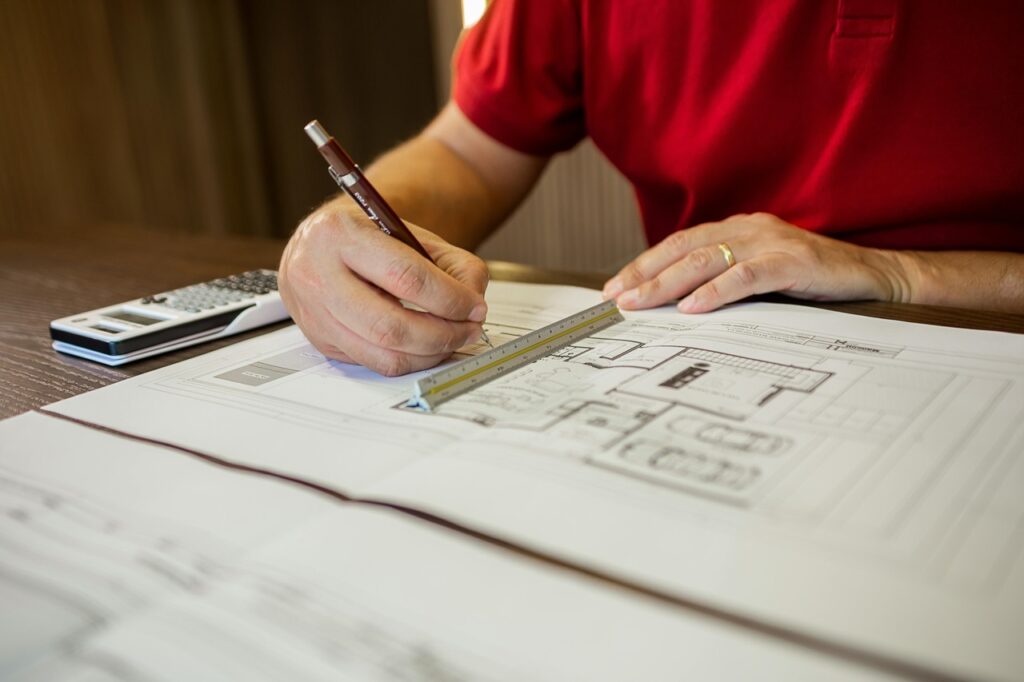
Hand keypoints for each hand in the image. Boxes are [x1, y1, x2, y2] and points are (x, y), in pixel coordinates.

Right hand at [279, 198, 488, 375]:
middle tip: (469, 329)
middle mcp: (318, 275)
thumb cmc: (365, 236)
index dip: (449, 299)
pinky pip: (374, 363)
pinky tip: (426, 347)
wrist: (317, 245)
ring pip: (383, 353)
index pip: (405, 277)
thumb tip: (474, 303)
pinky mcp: (321, 341)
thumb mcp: (410, 233)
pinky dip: (410, 360)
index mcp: (341, 235)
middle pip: (391, 326)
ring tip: (453, 338)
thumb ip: (453, 263)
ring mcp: (316, 313)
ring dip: (430, 353)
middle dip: (442, 334)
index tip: (475, 307)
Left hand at [603, 213, 909, 312]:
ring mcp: (770, 243)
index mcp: (738, 230)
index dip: (645, 264)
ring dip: (667, 284)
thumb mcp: (760, 277)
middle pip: (683, 249)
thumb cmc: (812, 281)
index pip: (679, 244)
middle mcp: (749, 230)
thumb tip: (676, 304)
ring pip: (706, 260)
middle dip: (645, 274)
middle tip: (615, 298)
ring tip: (639, 303)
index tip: (614, 287)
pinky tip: (692, 308)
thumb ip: (724, 280)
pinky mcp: (792, 263)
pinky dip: (715, 292)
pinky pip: (746, 277)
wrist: (873, 277)